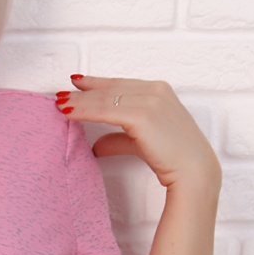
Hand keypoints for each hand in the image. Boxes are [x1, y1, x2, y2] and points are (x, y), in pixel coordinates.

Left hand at [56, 75, 220, 193]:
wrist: (193, 171)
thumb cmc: (173, 158)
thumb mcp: (141, 142)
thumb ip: (119, 139)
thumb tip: (97, 146)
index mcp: (158, 91)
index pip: (120, 84)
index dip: (96, 84)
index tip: (77, 83)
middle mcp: (155, 90)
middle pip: (110, 89)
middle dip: (83, 92)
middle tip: (60, 95)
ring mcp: (150, 100)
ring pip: (105, 98)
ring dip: (80, 101)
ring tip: (59, 105)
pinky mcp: (143, 114)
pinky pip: (106, 110)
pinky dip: (84, 110)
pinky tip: (68, 113)